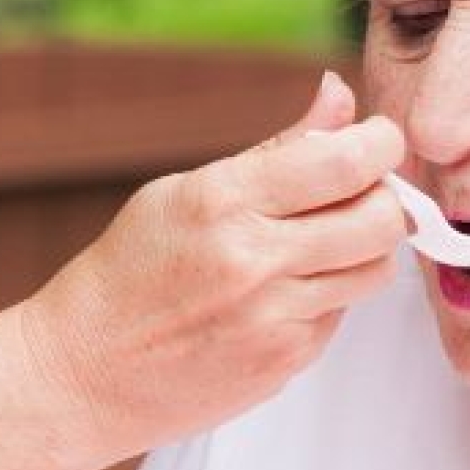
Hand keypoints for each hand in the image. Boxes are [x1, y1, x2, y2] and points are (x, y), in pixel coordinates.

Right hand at [21, 71, 405, 458]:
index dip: (381, 142)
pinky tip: (275, 297)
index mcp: (223, 202)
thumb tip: (339, 95)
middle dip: (385, 197)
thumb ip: (275, 151)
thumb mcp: (182, 194)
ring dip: (361, 251)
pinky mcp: (284, 361)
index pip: (346, 161)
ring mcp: (273, 317)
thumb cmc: (125, 276)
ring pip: (375, 270)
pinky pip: (339, 316)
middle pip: (382, 218)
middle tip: (359, 194)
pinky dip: (324, 298)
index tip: (377, 140)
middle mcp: (254, 260)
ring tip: (315, 246)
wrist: (83, 374)